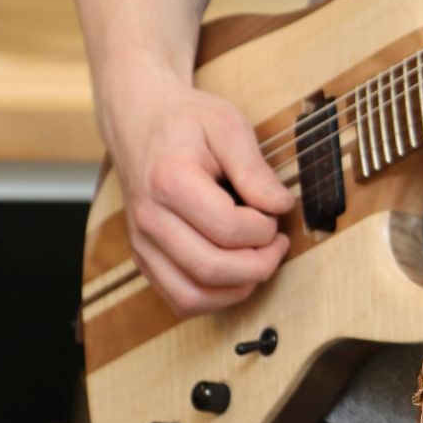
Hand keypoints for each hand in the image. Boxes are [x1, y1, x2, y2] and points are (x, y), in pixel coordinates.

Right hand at [103, 65, 294, 315]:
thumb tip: (281, 206)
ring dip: (239, 287)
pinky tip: (238, 273)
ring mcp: (142, 243)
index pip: (227, 228)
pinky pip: (180, 299)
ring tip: (261, 259)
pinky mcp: (144, 259)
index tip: (278, 211)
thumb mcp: (229, 126)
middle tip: (279, 242)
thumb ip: (255, 169)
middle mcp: (150, 219)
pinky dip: (215, 297)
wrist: (140, 122)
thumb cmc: (188, 122)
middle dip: (260, 263)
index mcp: (170, 181)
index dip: (265, 228)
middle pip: (211, 268)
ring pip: (192, 296)